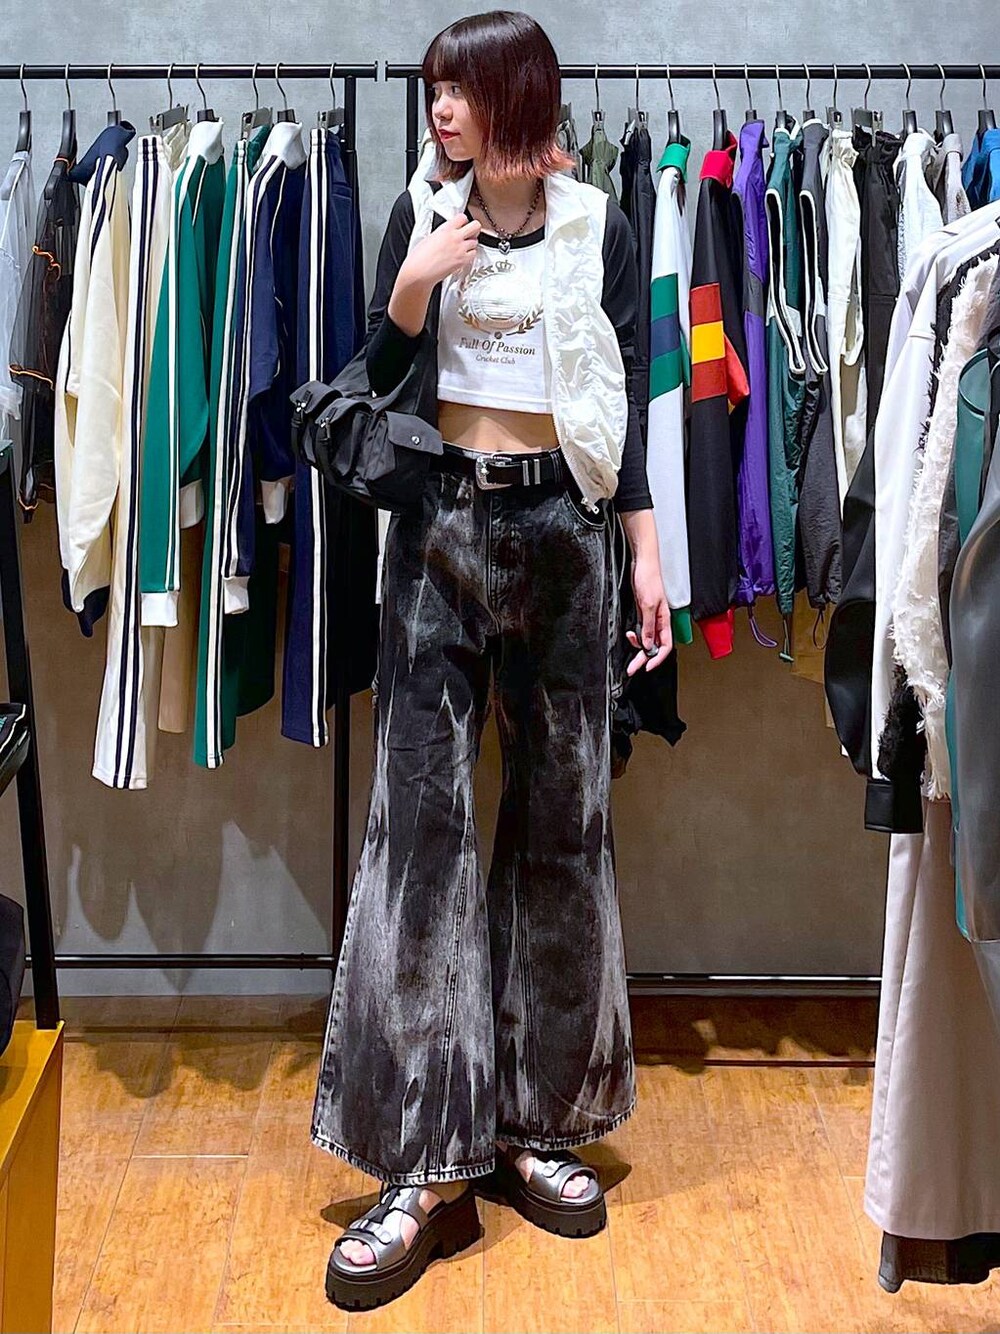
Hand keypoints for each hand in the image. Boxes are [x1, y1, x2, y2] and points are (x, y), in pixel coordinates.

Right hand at [400, 212, 481, 290]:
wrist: (419, 271)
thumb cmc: (419, 257)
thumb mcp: (430, 237)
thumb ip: (442, 232)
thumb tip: (448, 231)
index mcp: (445, 229)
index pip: (463, 217)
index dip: (463, 221)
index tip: (462, 224)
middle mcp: (455, 237)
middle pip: (475, 226)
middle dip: (473, 229)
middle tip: (469, 233)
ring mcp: (460, 249)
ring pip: (476, 241)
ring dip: (471, 243)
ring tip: (464, 246)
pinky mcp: (462, 261)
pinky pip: (474, 254)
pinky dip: (470, 254)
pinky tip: (463, 255)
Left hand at [625, 555, 671, 675]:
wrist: (642, 564)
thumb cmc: (649, 578)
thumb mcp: (648, 605)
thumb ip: (649, 626)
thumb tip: (647, 644)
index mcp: (665, 621)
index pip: (665, 646)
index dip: (657, 659)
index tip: (647, 667)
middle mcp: (659, 622)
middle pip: (654, 646)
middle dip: (643, 658)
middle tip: (632, 668)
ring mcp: (650, 618)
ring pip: (646, 640)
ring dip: (637, 646)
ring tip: (629, 641)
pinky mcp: (642, 613)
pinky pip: (641, 631)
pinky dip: (635, 636)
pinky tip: (630, 634)